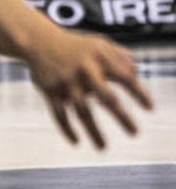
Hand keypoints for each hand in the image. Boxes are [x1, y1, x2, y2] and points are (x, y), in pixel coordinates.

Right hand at [24, 27, 151, 149]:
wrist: (39, 40)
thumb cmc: (77, 45)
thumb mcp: (101, 44)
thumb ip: (122, 57)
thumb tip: (135, 77)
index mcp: (100, 58)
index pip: (125, 77)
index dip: (139, 93)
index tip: (150, 109)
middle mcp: (84, 70)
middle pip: (106, 97)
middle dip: (121, 116)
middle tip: (135, 133)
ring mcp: (66, 82)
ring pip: (81, 111)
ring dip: (93, 131)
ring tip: (103, 148)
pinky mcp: (49, 90)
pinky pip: (59, 114)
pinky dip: (67, 129)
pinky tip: (76, 142)